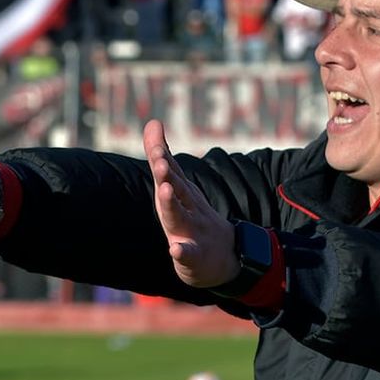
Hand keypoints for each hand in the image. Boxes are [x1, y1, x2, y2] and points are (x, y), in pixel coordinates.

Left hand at [143, 120, 238, 287]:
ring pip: (181, 218)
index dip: (162, 158)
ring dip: (172, 206)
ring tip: (165, 192)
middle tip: (159, 162)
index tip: (154, 142)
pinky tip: (174, 249)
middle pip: (178, 191)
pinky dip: (182, 251)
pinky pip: (188, 254)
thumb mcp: (178, 188)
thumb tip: (153, 122)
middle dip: (168, 176)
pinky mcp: (195, 258)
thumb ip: (163, 157)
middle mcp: (190, 209)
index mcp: (183, 194)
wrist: (227, 258)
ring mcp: (194, 233)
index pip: (172, 172)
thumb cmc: (195, 219)